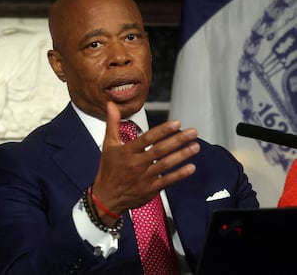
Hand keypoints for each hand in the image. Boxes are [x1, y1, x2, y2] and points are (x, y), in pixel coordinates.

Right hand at [91, 101, 198, 223]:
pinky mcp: (150, 189)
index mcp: (127, 151)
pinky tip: (190, 167)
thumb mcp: (108, 145)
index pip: (147, 138)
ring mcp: (144, 177)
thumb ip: (113, 123)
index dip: (162, 130)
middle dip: (178, 140)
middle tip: (192, 132)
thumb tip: (111, 105)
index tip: (176, 123)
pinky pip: (166, 181)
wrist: (106, 197)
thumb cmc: (108, 169)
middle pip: (160, 150)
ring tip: (195, 146)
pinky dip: (179, 175)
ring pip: (165, 164)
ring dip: (182, 155)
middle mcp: (137, 163)